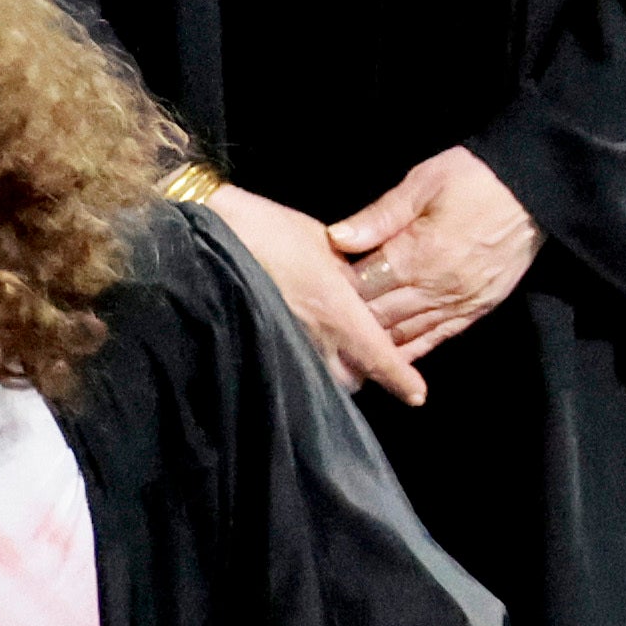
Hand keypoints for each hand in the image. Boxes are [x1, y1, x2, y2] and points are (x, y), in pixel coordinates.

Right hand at [198, 182, 428, 407]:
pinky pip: (292, 365)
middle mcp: (315, 338)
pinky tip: (303, 346)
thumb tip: (362, 286)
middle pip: (350, 379)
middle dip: (362, 373)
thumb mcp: (322, 242)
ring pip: (320, 376)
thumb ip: (349, 269)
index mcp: (337, 311)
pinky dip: (303, 363)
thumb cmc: (269, 230)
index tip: (417, 395)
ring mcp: (285, 344)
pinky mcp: (260, 344)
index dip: (401, 378)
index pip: (379, 357)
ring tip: (334, 354)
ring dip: (331, 371)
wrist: (209, 237)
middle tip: (368, 358)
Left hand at [325, 146, 537, 361]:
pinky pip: (438, 337)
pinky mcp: (478, 308)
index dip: (335, 294)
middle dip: (349, 324)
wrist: (536, 190)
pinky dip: (412, 351)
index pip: (363, 286)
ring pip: (406, 335)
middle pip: (379, 317)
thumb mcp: (425, 182)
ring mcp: (459, 302)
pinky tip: (390, 362)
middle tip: (320, 330)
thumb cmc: (475, 178)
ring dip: (375, 346)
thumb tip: (337, 239)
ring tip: (344, 354)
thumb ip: (380, 216)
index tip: (313, 296)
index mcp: (419, 254)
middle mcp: (437, 287)